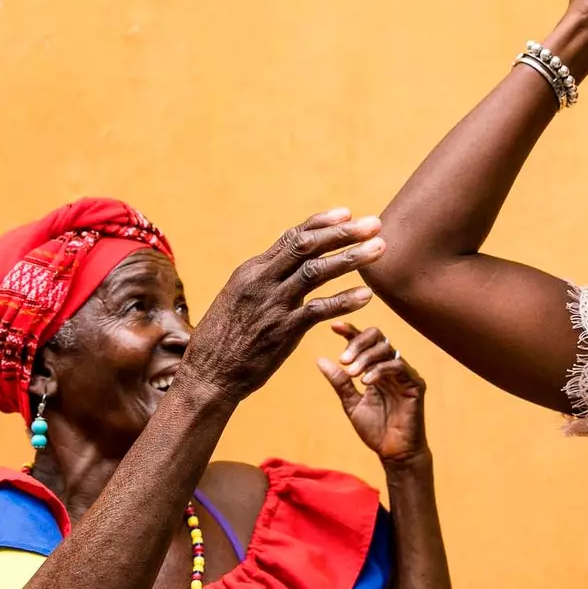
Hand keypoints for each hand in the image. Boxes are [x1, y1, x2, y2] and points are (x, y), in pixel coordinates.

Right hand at [180, 210, 383, 401]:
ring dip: (351, 258)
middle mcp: (261, 281)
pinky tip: (367, 295)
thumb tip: (288, 265)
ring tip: (380, 249)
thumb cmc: (225, 338)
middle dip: (343, 232)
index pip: (291, 238)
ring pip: (316, 272)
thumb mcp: (239, 298)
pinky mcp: (282, 331)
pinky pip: (319, 310)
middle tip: (374, 223)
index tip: (347, 213)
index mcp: (251, 270)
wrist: (207, 375)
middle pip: (307, 246)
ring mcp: (272, 305)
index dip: (321, 223)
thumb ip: (265, 280)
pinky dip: (344, 300)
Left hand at [319, 324, 428, 464]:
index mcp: (376, 368)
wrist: (394, 453)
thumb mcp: (351, 403)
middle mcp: (391, 366)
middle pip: (378, 337)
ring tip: (352, 373)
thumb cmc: (375, 429)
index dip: (351, 331)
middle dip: (358, 344)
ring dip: (366, 358)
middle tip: (344, 360)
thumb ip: (340, 382)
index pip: (365, 341)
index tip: (334, 327)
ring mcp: (405, 374)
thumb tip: (320, 360)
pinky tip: (366, 381)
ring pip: (387, 350)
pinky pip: (398, 367)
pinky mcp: (415, 385)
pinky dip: (380, 370)